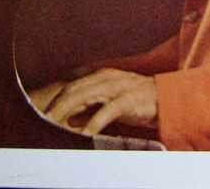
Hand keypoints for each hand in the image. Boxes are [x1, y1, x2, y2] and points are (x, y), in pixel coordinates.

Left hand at [43, 68, 157, 135]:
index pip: (73, 86)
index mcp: (103, 76)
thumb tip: (69, 118)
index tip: (41, 115)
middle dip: (56, 105)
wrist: (168, 98)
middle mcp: (108, 78)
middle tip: (41, 122)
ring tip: (53, 125)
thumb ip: (92, 105)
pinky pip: (106, 111)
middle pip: (75, 89)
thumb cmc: (139, 101)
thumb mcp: (112, 99)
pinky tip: (84, 134)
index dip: (56, 99)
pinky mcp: (128, 99)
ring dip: (67, 111)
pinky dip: (93, 122)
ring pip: (85, 96)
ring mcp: (118, 87)